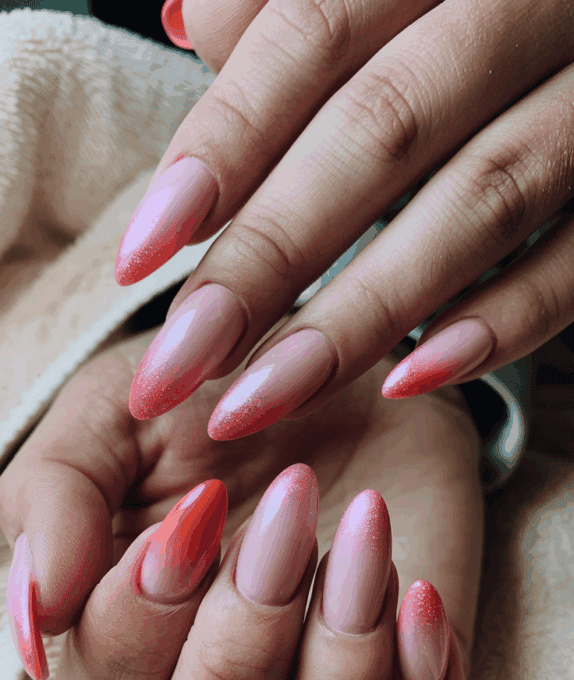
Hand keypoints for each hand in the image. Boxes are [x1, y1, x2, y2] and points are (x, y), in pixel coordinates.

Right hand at [0, 331, 479, 679]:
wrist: (343, 372)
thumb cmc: (214, 403)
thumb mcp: (115, 416)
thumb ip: (56, 500)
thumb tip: (36, 616)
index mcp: (122, 654)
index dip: (142, 619)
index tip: (201, 510)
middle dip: (240, 648)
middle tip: (286, 514)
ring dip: (337, 675)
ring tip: (362, 540)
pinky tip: (418, 593)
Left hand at [116, 0, 573, 435]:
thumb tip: (185, 22)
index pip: (313, 33)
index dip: (220, 146)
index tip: (140, 254)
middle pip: (383, 129)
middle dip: (270, 256)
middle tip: (184, 361)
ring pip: (481, 198)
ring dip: (363, 312)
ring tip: (264, 396)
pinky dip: (503, 322)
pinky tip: (409, 379)